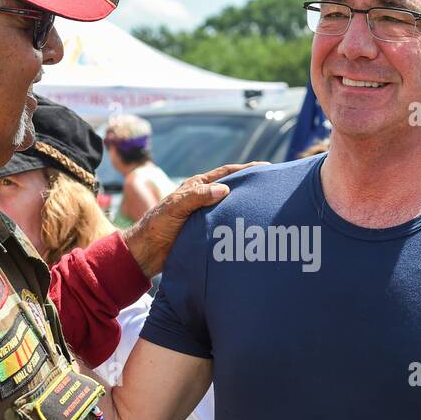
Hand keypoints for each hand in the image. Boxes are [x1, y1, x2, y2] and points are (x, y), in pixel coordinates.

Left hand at [122, 163, 264, 276]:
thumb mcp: (176, 207)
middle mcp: (204, 199)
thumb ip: (197, 197)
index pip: (226, 173)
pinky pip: (228, 225)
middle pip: (233, 189)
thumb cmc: (157, 225)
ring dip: (248, 206)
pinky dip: (240, 224)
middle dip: (252, 185)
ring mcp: (207, 215)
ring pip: (232, 207)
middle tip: (274, 186)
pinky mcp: (207, 232)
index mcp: (197, 187)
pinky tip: (252, 230)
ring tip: (268, 207)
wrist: (146, 252)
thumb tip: (224, 189)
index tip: (266, 168)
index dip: (246, 169)